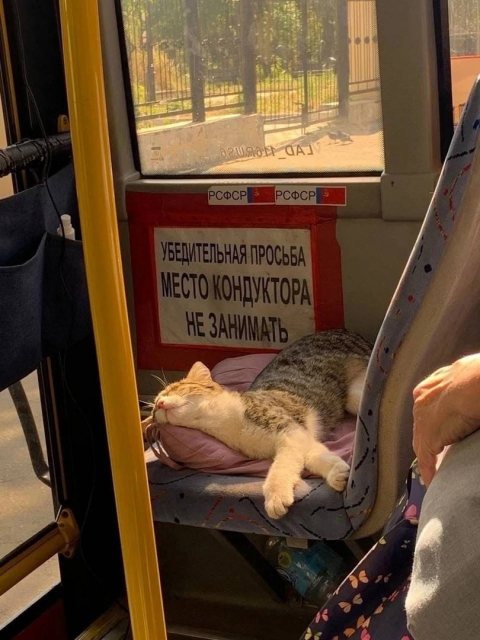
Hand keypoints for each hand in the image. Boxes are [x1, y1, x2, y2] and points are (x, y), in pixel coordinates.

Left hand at [413, 354, 479, 484]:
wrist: (475, 383)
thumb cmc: (478, 377)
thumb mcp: (468, 378)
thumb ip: (464, 390)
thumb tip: (473, 397)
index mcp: (430, 386)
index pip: (430, 409)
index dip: (436, 421)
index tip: (442, 429)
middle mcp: (421, 401)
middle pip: (422, 426)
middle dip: (430, 439)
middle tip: (438, 454)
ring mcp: (421, 420)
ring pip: (422, 443)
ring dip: (428, 457)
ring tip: (433, 471)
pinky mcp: (427, 438)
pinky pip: (425, 458)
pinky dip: (429, 470)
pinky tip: (432, 481)